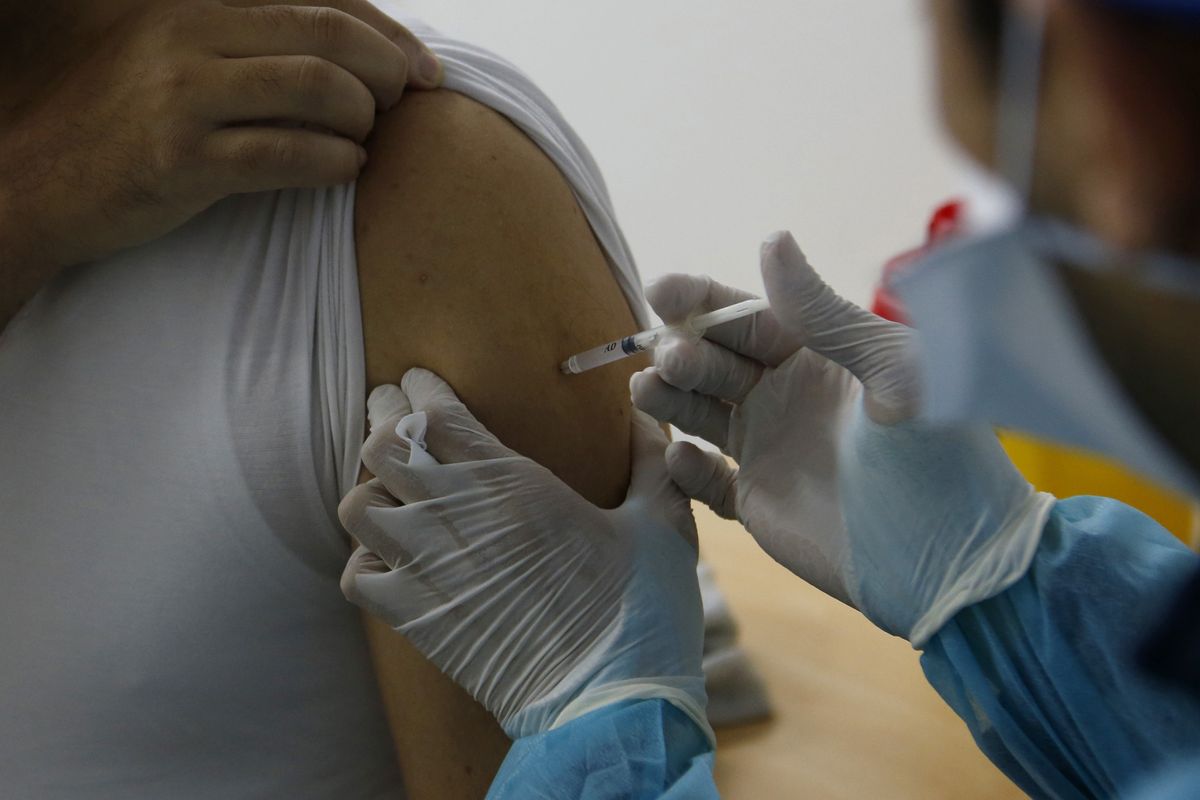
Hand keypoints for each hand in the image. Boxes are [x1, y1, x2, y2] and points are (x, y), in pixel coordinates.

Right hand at [0, 0, 441, 270]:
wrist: (40, 182)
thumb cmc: (129, 126)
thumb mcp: (181, 61)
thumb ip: (252, 47)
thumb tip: (353, 54)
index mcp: (197, 6)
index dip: (386, 31)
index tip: (425, 69)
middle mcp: (189, 35)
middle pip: (327, 34)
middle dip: (387, 70)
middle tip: (403, 104)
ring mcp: (182, 96)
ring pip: (315, 88)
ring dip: (363, 118)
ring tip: (362, 140)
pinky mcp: (180, 159)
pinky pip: (287, 153)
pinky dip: (335, 162)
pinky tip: (343, 169)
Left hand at [339, 369, 709, 739]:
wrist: (610, 702)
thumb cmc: (641, 610)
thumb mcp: (662, 522)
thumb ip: (651, 460)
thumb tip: (646, 417)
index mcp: (514, 483)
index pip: (437, 413)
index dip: (420, 389)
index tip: (419, 381)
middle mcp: (458, 516)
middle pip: (380, 445)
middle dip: (383, 421)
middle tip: (393, 414)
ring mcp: (428, 569)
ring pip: (357, 504)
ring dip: (372, 490)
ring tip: (395, 489)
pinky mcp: (415, 620)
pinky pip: (356, 573)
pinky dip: (366, 558)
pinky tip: (394, 556)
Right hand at [632, 231, 1053, 643]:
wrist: (951, 561)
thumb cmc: (936, 457)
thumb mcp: (892, 372)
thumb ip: (825, 313)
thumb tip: (771, 238)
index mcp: (821, 356)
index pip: (749, 316)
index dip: (702, 300)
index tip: (660, 289)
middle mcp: (787, 395)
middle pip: (714, 361)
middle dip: (683, 351)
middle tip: (670, 358)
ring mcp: (769, 448)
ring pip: (700, 414)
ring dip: (670, 400)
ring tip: (647, 391)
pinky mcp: (756, 503)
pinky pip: (706, 481)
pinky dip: (687, 470)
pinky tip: (683, 458)